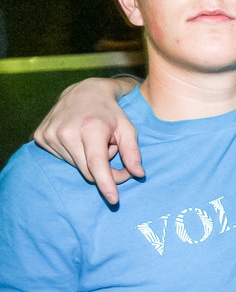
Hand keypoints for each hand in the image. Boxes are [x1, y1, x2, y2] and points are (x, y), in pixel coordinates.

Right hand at [33, 77, 142, 204]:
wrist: (84, 92)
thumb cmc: (110, 113)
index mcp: (90, 128)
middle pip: (88, 170)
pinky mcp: (40, 137)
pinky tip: (79, 138)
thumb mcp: (127, 129)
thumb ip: (133, 152)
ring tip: (93, 140)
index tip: (113, 200)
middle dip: (103, 169)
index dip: (106, 183)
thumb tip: (138, 174)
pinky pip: (63, 159)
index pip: (97, 164)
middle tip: (110, 150)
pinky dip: (75, 154)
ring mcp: (50, 134)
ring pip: (76, 166)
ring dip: (88, 159)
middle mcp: (66, 131)